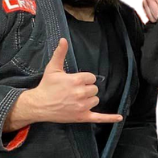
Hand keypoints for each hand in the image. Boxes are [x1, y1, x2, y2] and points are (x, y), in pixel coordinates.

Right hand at [7, 39, 122, 128]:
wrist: (38, 105)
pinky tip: (119, 118)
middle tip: (73, 91)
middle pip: (95, 89)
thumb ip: (60, 53)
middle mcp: (81, 93)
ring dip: (89, 100)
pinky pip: (99, 117)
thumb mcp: (52, 68)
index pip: (91, 78)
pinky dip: (109, 118)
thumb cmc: (46, 86)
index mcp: (76, 80)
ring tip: (75, 100)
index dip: (84, 79)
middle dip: (86, 89)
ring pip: (95, 100)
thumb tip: (63, 40)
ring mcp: (82, 106)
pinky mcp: (82, 117)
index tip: (75, 82)